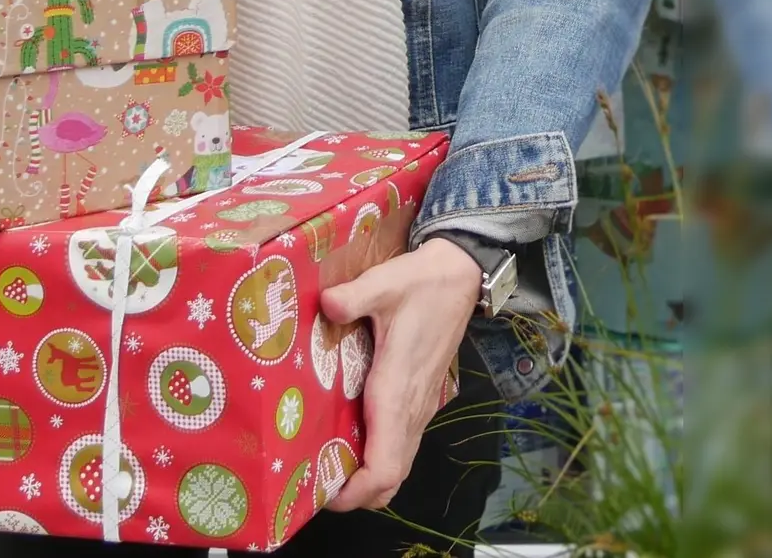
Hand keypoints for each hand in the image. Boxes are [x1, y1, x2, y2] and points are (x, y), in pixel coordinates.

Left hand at [318, 237, 482, 510]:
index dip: (357, 488)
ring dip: (367, 479)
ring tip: (323, 471)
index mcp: (397, 390)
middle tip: (312, 487)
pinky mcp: (418, 400)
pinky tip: (345, 444)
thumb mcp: (384, 283)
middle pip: (391, 477)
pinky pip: (399, 446)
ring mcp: (419, 407)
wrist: (459, 277)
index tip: (324, 494)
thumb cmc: (420, 283)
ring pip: (398, 465)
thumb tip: (327, 304)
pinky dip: (376, 460)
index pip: (385, 463)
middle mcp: (411, 408)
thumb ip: (352, 296)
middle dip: (355, 494)